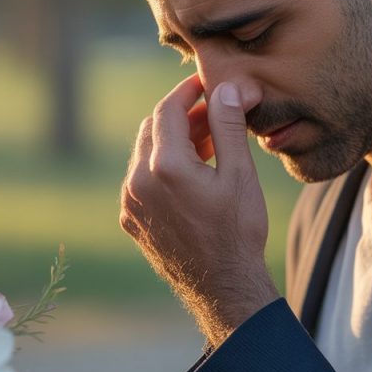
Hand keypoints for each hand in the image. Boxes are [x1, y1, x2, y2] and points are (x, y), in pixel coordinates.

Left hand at [120, 74, 279, 345]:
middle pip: (153, 128)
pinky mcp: (131, 220)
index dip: (187, 92)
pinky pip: (140, 179)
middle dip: (181, 114)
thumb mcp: (240, 174)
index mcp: (166, 166)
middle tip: (212, 112)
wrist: (223, 287)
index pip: (168, 110)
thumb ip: (227, 126)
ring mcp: (131, 203)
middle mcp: (139, 182)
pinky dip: (162, 165)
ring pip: (144, 153)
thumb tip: (224, 89)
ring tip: (208, 142)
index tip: (205, 84)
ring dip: (171, 139)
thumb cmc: (238, 231)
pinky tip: (191, 172)